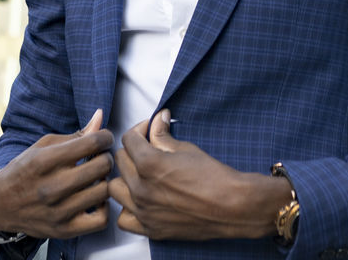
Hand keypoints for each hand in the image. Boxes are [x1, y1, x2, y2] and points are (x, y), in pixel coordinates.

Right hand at [0, 109, 114, 239]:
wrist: (1, 205)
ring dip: (105, 181)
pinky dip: (105, 208)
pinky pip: (101, 220)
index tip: (104, 139)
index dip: (105, 137)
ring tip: (97, 178)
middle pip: (102, 166)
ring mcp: (58, 211)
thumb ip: (76, 134)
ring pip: (104, 191)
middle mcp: (52, 187)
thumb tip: (101, 116)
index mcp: (45, 161)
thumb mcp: (44, 146)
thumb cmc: (25, 170)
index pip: (92, 143)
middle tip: (101, 157)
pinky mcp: (64, 230)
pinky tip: (95, 199)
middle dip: (106, 157)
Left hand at [108, 109, 292, 240]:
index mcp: (149, 164)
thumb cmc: (213, 175)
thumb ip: (163, 135)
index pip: (128, 139)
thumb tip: (157, 119)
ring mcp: (144, 211)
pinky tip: (141, 201)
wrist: (232, 206)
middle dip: (132, 151)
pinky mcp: (150, 229)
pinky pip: (124, 218)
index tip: (149, 130)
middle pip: (120, 162)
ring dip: (125, 178)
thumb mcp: (186, 148)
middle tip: (148, 149)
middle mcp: (141, 189)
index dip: (139, 130)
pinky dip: (128, 208)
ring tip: (141, 175)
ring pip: (115, 189)